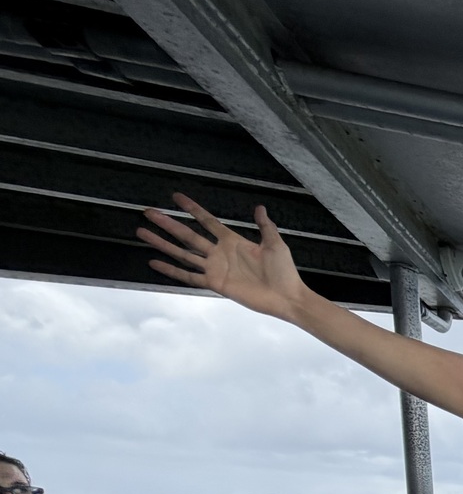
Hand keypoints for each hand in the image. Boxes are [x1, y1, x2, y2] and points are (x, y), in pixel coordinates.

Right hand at [137, 194, 311, 320]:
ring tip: (143, 233)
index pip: (207, 221)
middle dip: (168, 223)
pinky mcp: (215, 283)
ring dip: (163, 244)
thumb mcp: (276, 244)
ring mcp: (215, 268)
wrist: (286, 296)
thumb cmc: (284, 271)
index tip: (176, 197)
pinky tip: (155, 262)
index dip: (192, 208)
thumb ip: (265, 226)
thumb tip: (260, 207)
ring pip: (183, 253)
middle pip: (188, 235)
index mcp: (232, 240)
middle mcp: (219, 253)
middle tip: (149, 212)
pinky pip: (189, 276)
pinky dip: (172, 270)